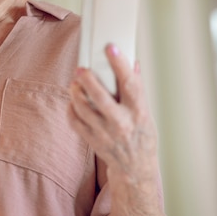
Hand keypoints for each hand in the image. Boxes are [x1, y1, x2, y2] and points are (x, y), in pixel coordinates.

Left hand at [70, 44, 158, 181]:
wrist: (136, 167)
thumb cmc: (141, 134)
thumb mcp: (146, 111)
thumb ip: (137, 88)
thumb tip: (133, 62)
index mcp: (138, 112)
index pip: (130, 84)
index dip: (120, 64)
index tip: (111, 48)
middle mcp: (122, 123)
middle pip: (100, 98)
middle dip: (88, 80)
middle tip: (81, 68)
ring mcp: (105, 133)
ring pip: (83, 109)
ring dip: (75, 93)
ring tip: (75, 83)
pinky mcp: (92, 140)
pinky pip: (75, 121)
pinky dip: (71, 108)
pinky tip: (73, 100)